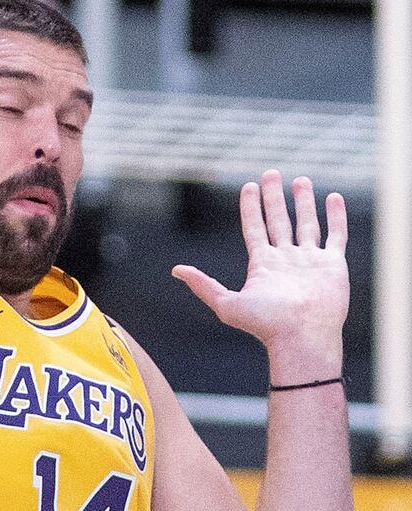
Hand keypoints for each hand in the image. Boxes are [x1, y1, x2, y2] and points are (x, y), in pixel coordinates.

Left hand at [172, 172, 348, 378]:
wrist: (301, 336)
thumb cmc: (265, 324)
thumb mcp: (226, 303)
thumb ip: (203, 284)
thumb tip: (175, 270)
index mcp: (262, 265)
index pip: (254, 228)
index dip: (251, 207)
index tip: (248, 186)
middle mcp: (285, 260)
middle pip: (278, 221)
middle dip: (274, 198)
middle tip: (271, 174)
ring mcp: (309, 261)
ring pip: (306, 224)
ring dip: (303, 202)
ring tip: (300, 180)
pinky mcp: (332, 265)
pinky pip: (335, 235)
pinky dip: (335, 217)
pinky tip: (331, 198)